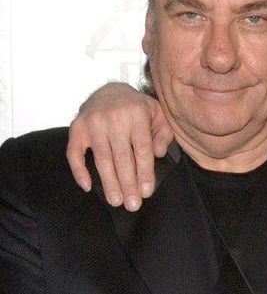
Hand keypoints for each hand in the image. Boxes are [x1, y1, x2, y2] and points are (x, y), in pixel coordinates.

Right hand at [66, 83, 172, 210]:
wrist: (110, 90)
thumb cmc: (138, 108)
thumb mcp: (158, 115)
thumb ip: (163, 134)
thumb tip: (158, 153)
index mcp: (137, 115)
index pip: (142, 150)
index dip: (145, 172)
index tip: (147, 192)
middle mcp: (114, 118)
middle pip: (122, 158)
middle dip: (128, 184)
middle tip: (132, 205)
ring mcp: (92, 123)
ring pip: (102, 159)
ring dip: (109, 183)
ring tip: (116, 201)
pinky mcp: (76, 128)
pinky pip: (74, 153)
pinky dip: (79, 171)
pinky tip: (88, 186)